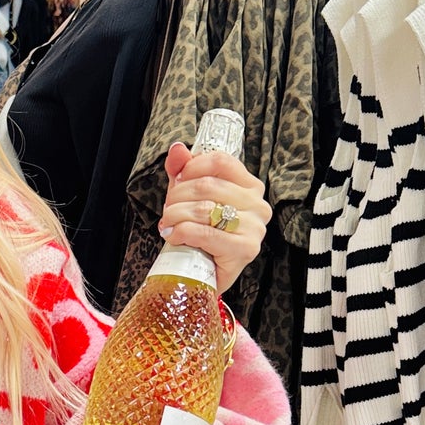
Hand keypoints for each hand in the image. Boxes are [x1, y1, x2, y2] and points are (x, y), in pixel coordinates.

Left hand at [159, 142, 270, 297]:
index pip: (220, 161)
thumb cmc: (199, 236)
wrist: (203, 275)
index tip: (177, 181)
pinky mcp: (245, 249)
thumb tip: (177, 149)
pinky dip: (182, 233)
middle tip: (167, 210)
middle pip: (208, 185)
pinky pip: (205, 233)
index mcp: (249, 186)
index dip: (191, 168)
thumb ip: (183, 172)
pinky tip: (173, 236)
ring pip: (204, 208)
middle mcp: (257, 205)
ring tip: (167, 224)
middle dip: (177, 196)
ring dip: (175, 215)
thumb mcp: (189, 199)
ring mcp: (254, 228)